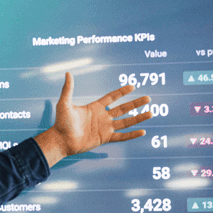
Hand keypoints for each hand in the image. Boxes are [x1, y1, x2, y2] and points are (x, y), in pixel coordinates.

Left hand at [35, 72, 151, 166]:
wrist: (61, 140)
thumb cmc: (61, 122)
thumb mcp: (64, 103)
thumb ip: (68, 89)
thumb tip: (68, 72)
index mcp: (95, 107)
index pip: (112, 97)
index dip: (121, 92)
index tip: (132, 86)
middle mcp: (102, 117)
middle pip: (123, 108)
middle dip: (135, 103)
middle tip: (148, 98)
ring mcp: (104, 128)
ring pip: (126, 122)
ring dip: (138, 118)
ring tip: (151, 113)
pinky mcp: (105, 138)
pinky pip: (121, 136)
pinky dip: (132, 135)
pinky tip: (143, 131)